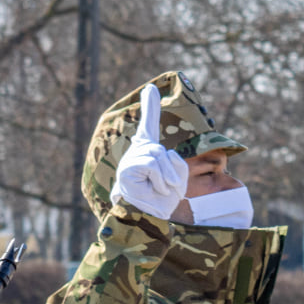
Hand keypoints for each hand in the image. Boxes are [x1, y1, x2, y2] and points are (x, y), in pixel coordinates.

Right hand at [109, 83, 187, 220]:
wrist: (151, 216)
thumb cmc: (164, 197)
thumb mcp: (176, 175)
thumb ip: (175, 161)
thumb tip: (161, 155)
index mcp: (150, 149)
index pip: (149, 122)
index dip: (150, 105)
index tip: (150, 87)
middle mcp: (139, 151)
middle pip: (162, 151)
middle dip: (172, 171)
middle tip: (169, 188)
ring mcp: (131, 159)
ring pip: (158, 157)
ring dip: (167, 178)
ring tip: (160, 189)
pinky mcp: (127, 168)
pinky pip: (151, 164)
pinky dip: (158, 179)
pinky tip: (152, 189)